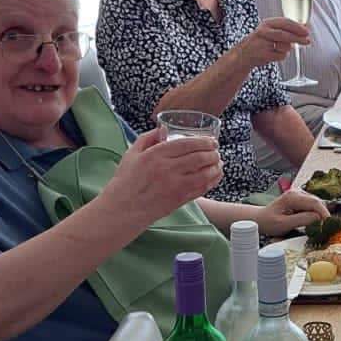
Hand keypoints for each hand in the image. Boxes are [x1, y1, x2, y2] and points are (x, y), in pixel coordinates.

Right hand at [101, 129, 222, 227]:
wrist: (122, 210)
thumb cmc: (125, 182)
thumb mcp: (131, 154)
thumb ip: (147, 139)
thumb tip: (164, 130)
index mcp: (155, 155)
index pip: (186, 144)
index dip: (203, 141)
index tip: (211, 141)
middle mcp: (167, 169)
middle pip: (199, 157)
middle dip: (213, 152)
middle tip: (216, 150)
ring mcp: (175, 186)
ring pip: (205, 172)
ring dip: (216, 166)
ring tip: (218, 161)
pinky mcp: (180, 199)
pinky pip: (202, 188)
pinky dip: (213, 180)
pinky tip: (215, 175)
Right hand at [241, 17, 309, 69]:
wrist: (244, 54)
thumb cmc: (262, 42)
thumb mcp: (272, 31)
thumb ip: (287, 29)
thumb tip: (305, 28)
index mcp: (268, 23)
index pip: (285, 22)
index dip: (297, 27)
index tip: (306, 31)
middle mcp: (264, 31)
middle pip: (284, 34)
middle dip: (297, 38)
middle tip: (307, 41)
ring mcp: (263, 43)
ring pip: (284, 46)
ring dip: (287, 48)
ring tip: (281, 48)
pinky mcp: (263, 54)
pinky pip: (280, 56)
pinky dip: (281, 56)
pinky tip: (274, 54)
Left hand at [256, 188, 325, 237]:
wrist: (260, 219)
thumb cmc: (269, 222)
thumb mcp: (283, 224)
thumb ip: (301, 220)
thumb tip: (318, 218)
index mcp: (292, 197)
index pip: (314, 202)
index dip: (324, 213)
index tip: (330, 223)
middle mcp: (297, 193)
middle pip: (318, 202)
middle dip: (324, 214)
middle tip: (328, 228)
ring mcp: (299, 195)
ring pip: (317, 204)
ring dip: (320, 215)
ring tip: (321, 227)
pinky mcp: (301, 200)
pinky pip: (313, 206)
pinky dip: (316, 215)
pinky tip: (314, 223)